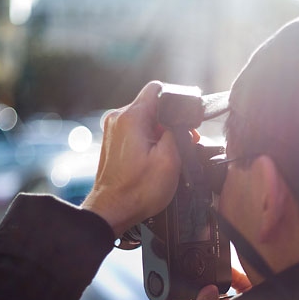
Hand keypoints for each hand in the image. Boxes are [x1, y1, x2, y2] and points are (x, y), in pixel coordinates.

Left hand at [82, 81, 184, 236]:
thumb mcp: (170, 160)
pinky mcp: (113, 142)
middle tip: (183, 143)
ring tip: (169, 155)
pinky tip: (155, 159)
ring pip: (145, 119)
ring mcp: (113, 130)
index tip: (185, 120)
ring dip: (160, 133)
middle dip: (170, 122)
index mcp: (132, 117)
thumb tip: (179, 123)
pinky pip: (136, 131)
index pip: (157, 89)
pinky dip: (149, 140)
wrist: (113, 211)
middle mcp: (118, 118)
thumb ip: (177, 132)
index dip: (177, 101)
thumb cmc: (138, 191)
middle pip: (152, 106)